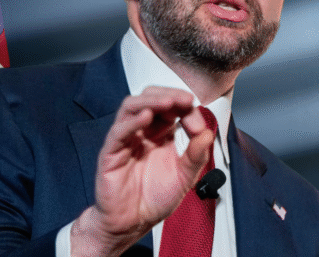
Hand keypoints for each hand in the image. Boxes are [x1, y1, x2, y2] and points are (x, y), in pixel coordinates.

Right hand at [70, 87, 214, 256]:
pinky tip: (147, 117)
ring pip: (131, 107)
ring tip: (169, 102)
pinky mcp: (111, 152)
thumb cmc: (152, 199)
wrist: (132, 223)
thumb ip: (196, 156)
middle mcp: (141, 132)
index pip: (171, 109)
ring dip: (151, 101)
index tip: (199, 120)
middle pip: (149, 99)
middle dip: (169, 96)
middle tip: (186, 99)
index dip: (186, 109)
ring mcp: (125, 139)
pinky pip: (119, 131)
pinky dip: (132, 121)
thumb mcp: (184, 177)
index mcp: (159, 134)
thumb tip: (207, 133)